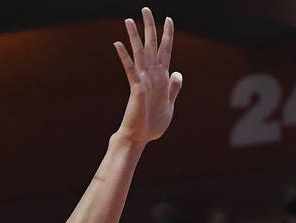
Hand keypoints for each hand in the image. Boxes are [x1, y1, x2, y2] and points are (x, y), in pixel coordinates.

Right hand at [114, 8, 182, 146]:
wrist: (139, 138)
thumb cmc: (152, 125)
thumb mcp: (169, 106)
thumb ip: (174, 89)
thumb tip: (178, 73)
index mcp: (162, 78)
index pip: (165, 51)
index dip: (168, 35)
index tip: (169, 19)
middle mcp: (152, 75)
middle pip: (152, 46)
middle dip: (150, 27)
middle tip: (146, 9)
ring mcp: (143, 80)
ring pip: (140, 53)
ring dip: (134, 36)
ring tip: (128, 20)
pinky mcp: (136, 88)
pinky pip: (130, 69)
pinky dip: (124, 57)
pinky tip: (117, 43)